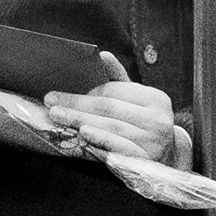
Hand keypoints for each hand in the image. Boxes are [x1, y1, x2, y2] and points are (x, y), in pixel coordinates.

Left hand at [42, 51, 182, 165]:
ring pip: (111, 126)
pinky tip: (83, 133)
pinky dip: (101, 139)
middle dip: (76, 104)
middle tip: (50, 102)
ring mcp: (153, 141)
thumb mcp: (136, 102)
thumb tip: (102, 55)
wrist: (165, 161)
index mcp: (155, 98)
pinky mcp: (146, 160)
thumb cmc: (143, 125)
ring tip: (58, 116)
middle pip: (109, 108)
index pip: (114, 91)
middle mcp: (158, 119)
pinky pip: (119, 147)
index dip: (85, 91)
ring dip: (81, 120)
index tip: (59, 93)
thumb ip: (118, 80)